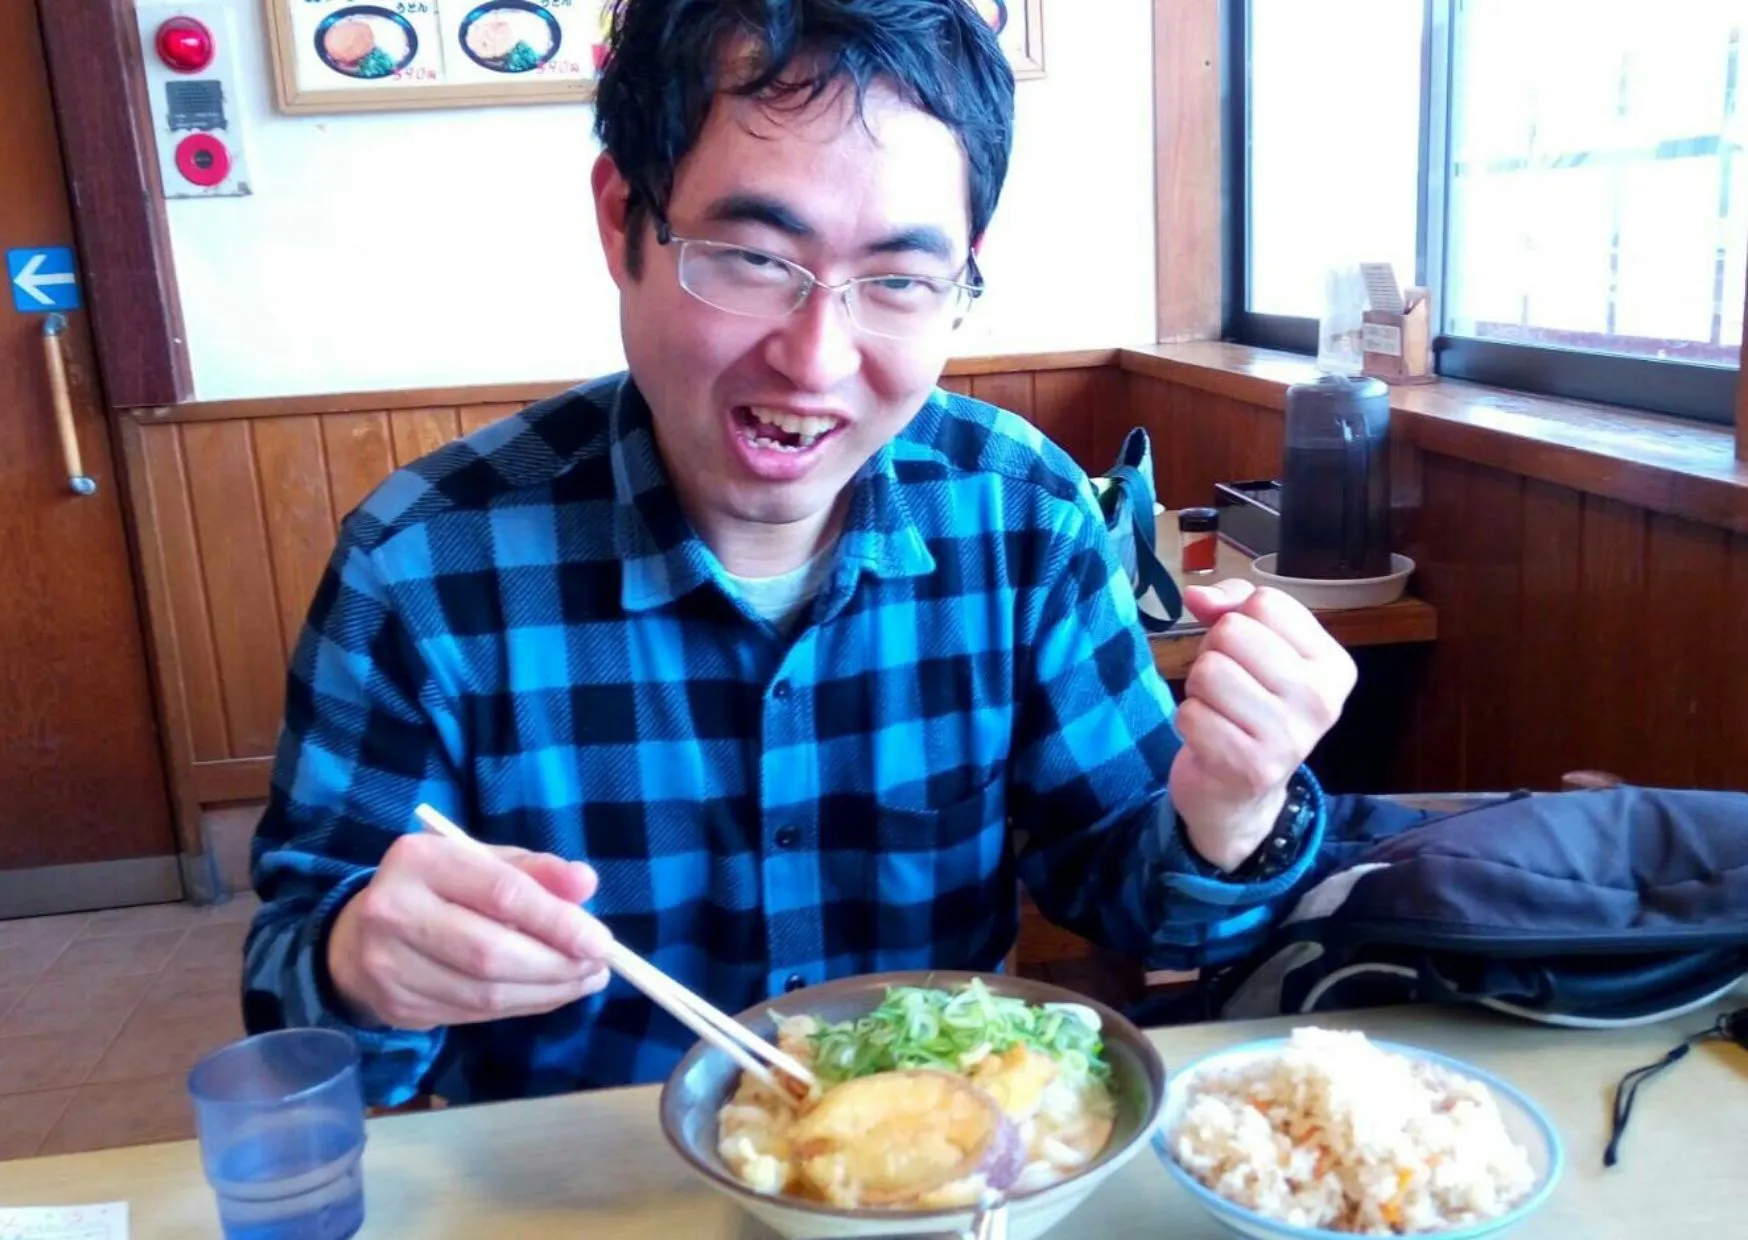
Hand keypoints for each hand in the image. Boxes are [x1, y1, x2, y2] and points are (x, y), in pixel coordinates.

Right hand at [327, 832, 613, 1030]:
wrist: (359, 936)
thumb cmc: (438, 888)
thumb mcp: (483, 862)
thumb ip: (536, 871)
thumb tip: (586, 884)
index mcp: (419, 860)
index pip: (501, 893)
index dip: (557, 922)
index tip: (602, 941)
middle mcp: (394, 911)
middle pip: (490, 952)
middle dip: (556, 965)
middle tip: (598, 967)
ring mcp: (389, 965)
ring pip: (484, 992)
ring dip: (546, 992)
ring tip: (583, 981)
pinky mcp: (397, 1006)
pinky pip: (474, 1014)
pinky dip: (522, 1006)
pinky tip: (549, 993)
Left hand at [1170, 579, 1355, 870]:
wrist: (1240, 794)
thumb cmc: (1247, 705)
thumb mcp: (1254, 648)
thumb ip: (1231, 605)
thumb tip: (1196, 594)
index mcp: (1333, 665)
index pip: (1266, 602)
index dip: (1237, 618)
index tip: (1246, 653)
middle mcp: (1322, 700)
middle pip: (1232, 632)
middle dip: (1213, 653)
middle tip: (1227, 688)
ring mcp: (1289, 736)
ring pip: (1208, 670)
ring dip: (1198, 689)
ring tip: (1219, 711)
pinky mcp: (1250, 766)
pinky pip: (1191, 713)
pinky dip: (1189, 721)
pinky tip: (1211, 738)